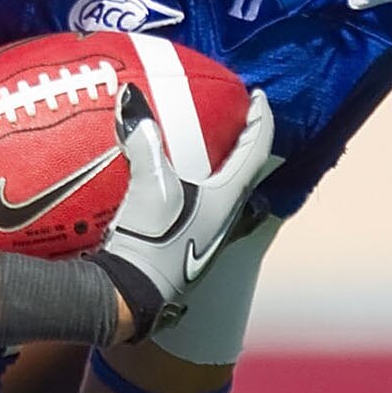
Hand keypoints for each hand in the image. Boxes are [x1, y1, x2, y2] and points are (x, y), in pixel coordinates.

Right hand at [89, 88, 276, 338]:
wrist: (133, 294)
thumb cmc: (154, 240)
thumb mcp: (149, 185)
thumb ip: (143, 141)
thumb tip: (131, 98)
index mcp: (228, 197)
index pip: (256, 150)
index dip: (260, 120)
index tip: (258, 98)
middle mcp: (226, 217)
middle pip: (245, 174)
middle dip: (242, 145)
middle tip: (232, 121)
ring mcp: (207, 236)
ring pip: (224, 194)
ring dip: (219, 172)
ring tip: (204, 153)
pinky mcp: (185, 247)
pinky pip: (199, 209)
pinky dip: (193, 191)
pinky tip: (170, 190)